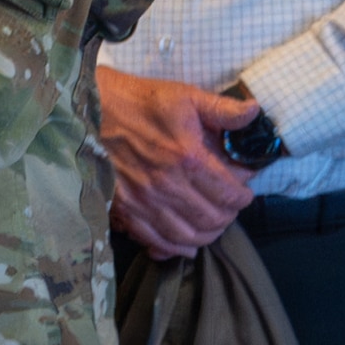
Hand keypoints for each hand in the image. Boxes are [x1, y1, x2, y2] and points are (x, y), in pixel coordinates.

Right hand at [98, 65, 264, 258]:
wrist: (90, 108)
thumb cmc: (139, 101)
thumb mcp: (185, 96)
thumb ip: (223, 109)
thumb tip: (255, 113)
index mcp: (188, 157)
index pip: (230, 195)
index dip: (243, 196)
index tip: (241, 190)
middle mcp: (167, 185)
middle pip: (212, 221)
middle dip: (226, 216)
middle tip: (225, 206)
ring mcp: (143, 201)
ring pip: (188, 237)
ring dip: (204, 234)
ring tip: (206, 222)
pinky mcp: (123, 210)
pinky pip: (156, 242)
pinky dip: (174, 248)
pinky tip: (181, 241)